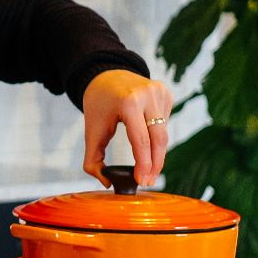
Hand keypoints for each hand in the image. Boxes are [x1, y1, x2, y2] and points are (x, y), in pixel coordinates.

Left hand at [82, 69, 174, 187]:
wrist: (106, 75)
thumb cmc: (99, 104)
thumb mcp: (92, 130)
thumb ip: (92, 160)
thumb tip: (107, 182)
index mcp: (128, 102)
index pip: (141, 141)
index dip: (144, 164)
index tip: (141, 181)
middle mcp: (147, 95)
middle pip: (159, 139)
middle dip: (155, 164)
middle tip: (149, 181)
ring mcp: (159, 92)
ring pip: (164, 133)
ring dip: (157, 152)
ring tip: (147, 165)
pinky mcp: (166, 93)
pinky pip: (165, 122)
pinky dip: (157, 135)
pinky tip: (147, 136)